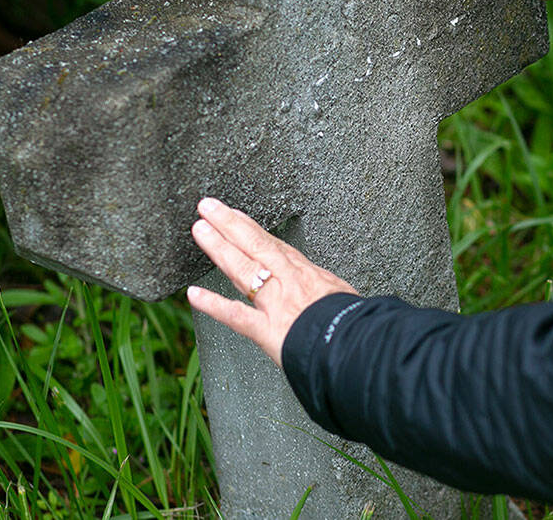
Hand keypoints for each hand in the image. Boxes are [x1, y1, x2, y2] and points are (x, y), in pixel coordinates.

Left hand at [186, 198, 357, 365]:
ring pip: (242, 269)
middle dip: (228, 224)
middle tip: (207, 207)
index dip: (250, 228)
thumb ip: (328, 294)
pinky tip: (193, 294)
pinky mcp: (268, 330)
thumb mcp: (346, 296)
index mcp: (308, 274)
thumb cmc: (359, 324)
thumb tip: (329, 297)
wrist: (360, 344)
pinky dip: (213, 305)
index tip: (234, 215)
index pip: (273, 244)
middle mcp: (288, 281)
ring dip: (218, 248)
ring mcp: (276, 303)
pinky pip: (235, 316)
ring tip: (199, 229)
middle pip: (254, 245)